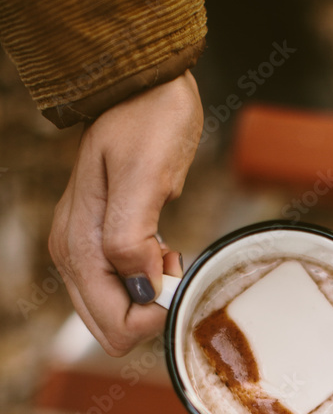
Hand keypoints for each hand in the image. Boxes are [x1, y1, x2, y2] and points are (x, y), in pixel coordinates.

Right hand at [49, 71, 202, 355]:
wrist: (144, 85)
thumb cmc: (149, 120)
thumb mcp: (145, 174)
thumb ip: (132, 237)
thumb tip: (140, 286)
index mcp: (79, 246)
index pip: (113, 324)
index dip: (152, 318)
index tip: (176, 280)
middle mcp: (73, 255)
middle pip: (110, 328)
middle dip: (150, 311)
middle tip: (172, 261)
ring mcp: (84, 250)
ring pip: (118, 312)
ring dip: (152, 295)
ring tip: (168, 248)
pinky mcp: (100, 243)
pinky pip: (125, 289)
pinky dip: (151, 281)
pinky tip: (163, 247)